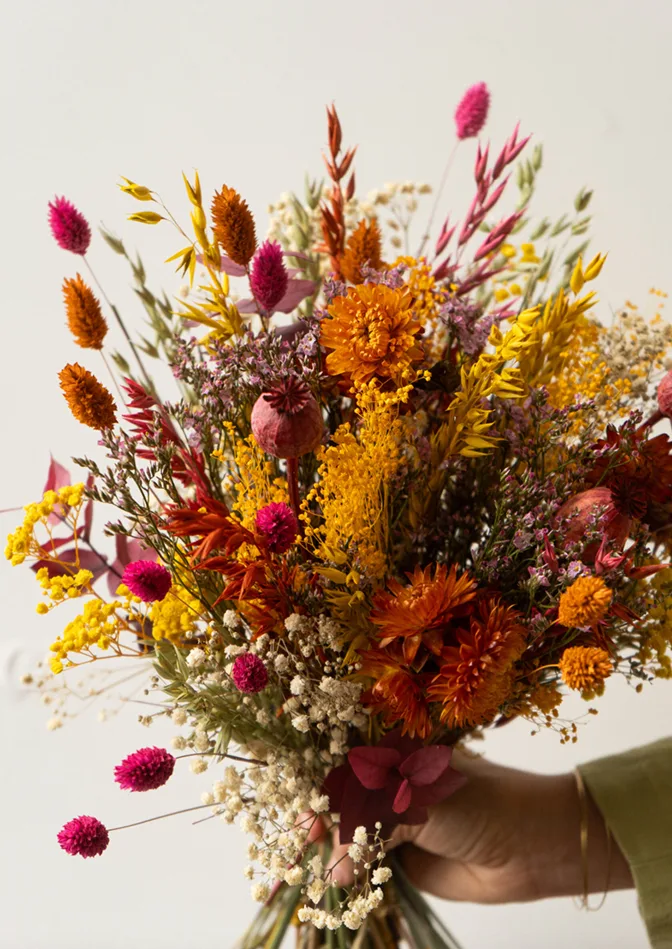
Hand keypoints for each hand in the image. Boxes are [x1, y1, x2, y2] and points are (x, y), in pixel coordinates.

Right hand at [327, 753, 633, 903]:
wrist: (530, 846)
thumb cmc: (479, 804)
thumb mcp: (418, 802)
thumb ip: (371, 827)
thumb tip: (335, 866)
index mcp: (397, 757)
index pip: (345, 768)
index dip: (320, 790)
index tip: (299, 816)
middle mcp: (393, 787)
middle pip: (344, 805)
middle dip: (321, 826)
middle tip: (297, 850)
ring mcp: (399, 825)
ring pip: (354, 839)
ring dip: (334, 856)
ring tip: (312, 873)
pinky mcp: (407, 861)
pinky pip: (371, 870)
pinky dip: (353, 879)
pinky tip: (339, 887)